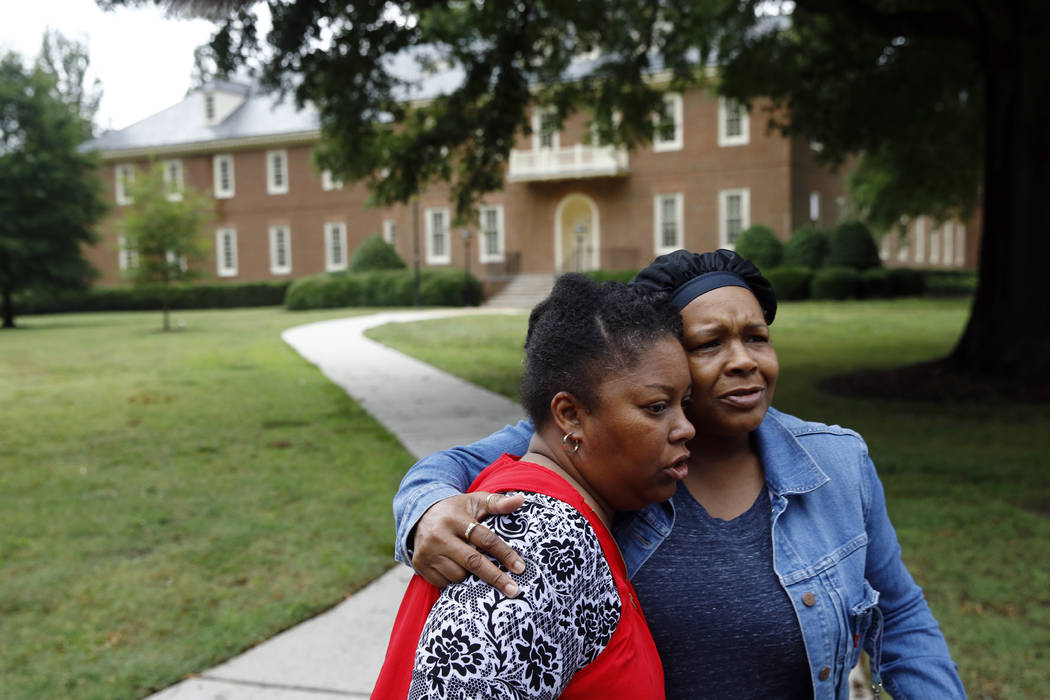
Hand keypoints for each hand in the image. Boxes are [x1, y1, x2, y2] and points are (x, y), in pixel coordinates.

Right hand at [411, 491, 525, 596]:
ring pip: (458, 575)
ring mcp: (427, 552)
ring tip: (477, 569)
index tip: (520, 568)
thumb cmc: (456, 510)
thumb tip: (522, 500)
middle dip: (495, 577)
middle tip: (514, 590)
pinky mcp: (419, 565)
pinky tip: (459, 570)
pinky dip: (455, 581)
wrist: (420, 515)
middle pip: (472, 561)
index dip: (504, 554)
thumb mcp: (476, 501)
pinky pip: (444, 582)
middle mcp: (439, 535)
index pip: (484, 539)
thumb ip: (498, 502)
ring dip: (472, 577)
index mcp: (455, 518)